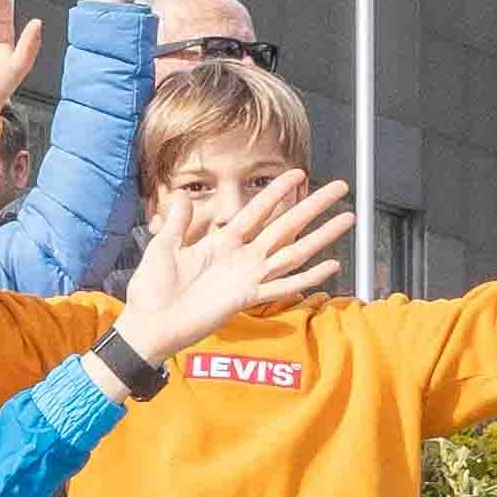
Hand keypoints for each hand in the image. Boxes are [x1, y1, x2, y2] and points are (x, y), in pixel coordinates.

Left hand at [117, 173, 359, 359]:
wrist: (149, 323)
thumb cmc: (153, 288)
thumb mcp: (164, 247)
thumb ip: (178, 222)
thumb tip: (184, 195)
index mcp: (222, 242)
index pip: (257, 210)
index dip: (277, 192)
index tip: (297, 173)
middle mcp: (241, 257)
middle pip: (285, 225)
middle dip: (312, 206)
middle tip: (339, 187)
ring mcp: (248, 277)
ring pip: (293, 252)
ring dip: (321, 236)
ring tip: (347, 219)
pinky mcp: (247, 298)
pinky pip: (283, 286)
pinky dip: (308, 278)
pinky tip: (332, 266)